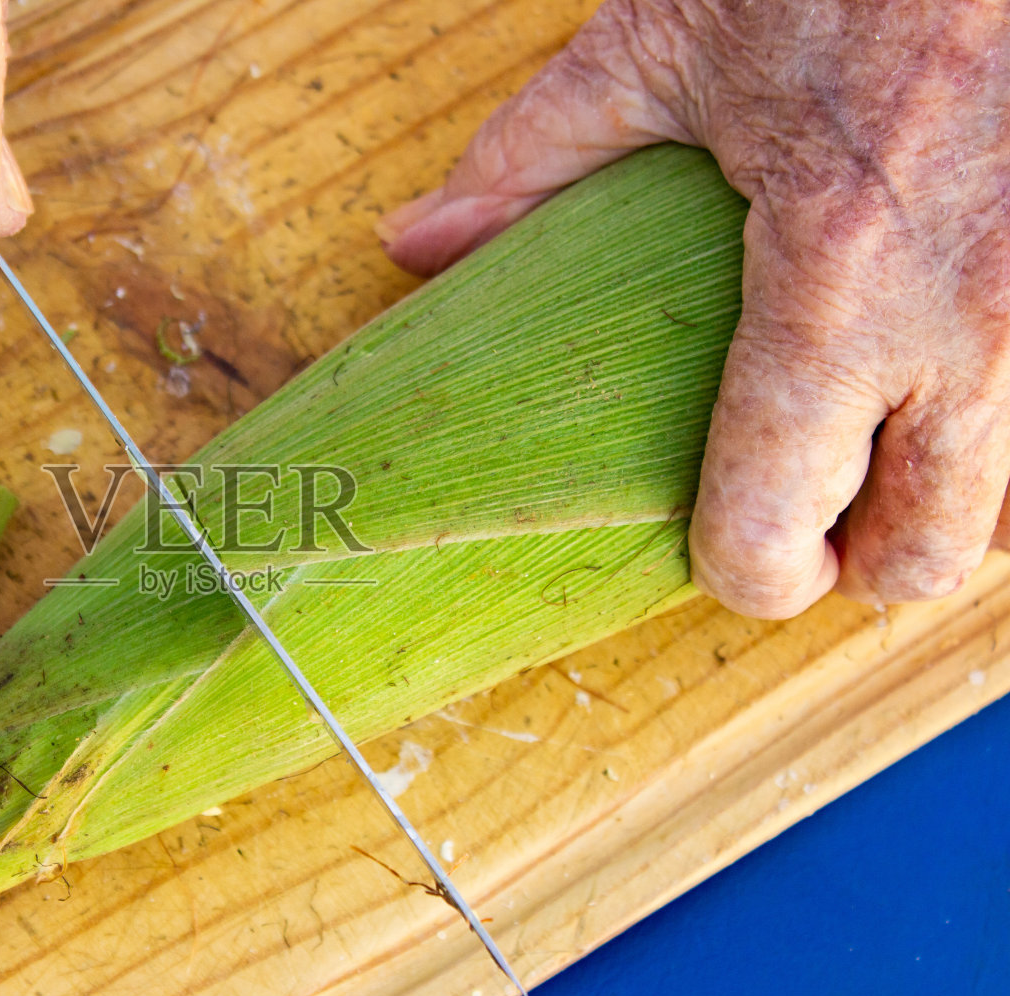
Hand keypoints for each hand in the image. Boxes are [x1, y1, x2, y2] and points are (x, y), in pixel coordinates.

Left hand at [377, 0, 1009, 618]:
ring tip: (887, 443)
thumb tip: (416, 245)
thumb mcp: (668, 39)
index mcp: (841, 272)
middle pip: (924, 555)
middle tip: (809, 518)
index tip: (727, 555)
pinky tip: (957, 375)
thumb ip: (534, 157)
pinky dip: (1006, 429)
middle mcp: (978, 316)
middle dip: (855, 562)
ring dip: (945, 497)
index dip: (742, 571)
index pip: (778, 514)